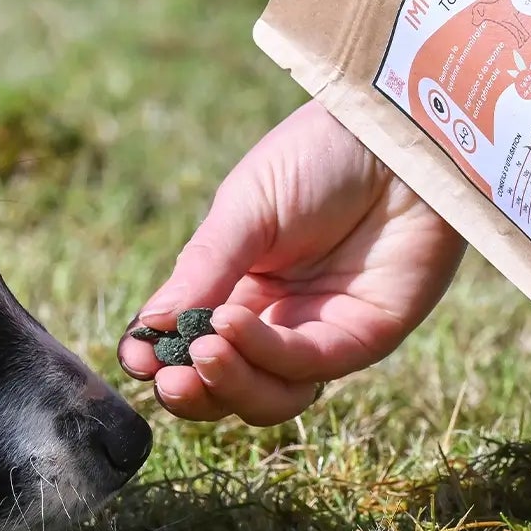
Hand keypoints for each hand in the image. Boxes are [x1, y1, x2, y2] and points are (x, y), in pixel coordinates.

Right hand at [120, 101, 465, 423]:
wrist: (395, 135)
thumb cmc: (320, 156)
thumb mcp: (244, 209)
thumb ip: (202, 271)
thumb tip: (148, 327)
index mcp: (239, 287)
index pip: (192, 346)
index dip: (162, 360)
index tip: (134, 356)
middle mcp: (278, 319)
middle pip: (226, 386)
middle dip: (192, 390)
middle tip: (165, 375)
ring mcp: (321, 333)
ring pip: (267, 395)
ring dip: (227, 383)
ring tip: (201, 350)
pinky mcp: (365, 337)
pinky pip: (306, 366)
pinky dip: (263, 353)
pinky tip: (232, 323)